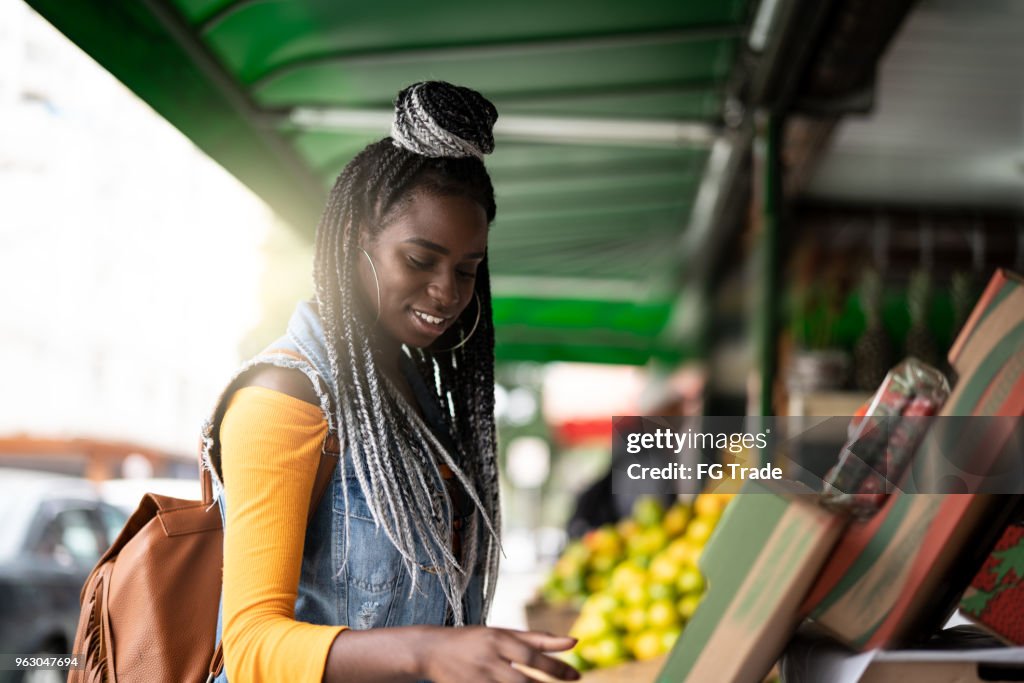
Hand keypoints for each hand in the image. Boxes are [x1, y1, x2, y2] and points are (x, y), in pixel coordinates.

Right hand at [415, 626, 580, 682]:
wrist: (430, 650)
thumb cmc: (474, 640)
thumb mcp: (503, 633)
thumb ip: (537, 639)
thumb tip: (574, 641)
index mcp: (497, 639)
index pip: (531, 656)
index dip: (555, 667)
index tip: (577, 677)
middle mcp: (488, 659)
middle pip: (522, 682)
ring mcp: (478, 679)